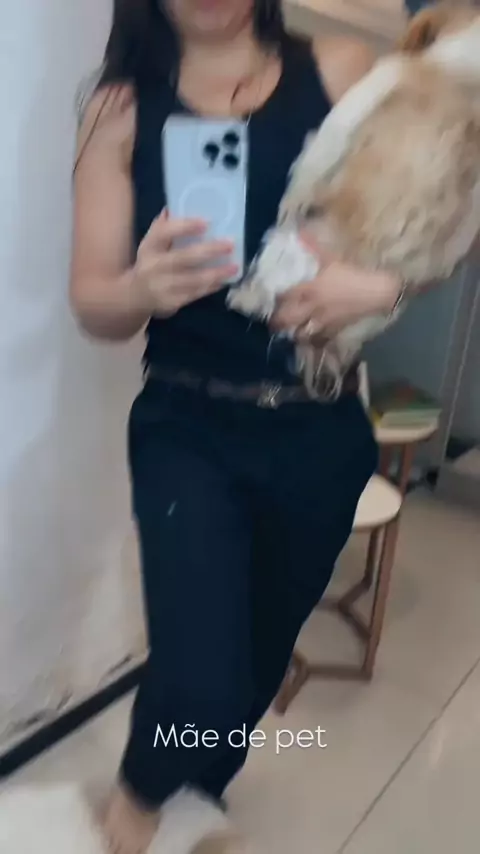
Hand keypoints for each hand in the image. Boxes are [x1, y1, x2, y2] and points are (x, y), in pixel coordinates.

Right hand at [134, 210, 237, 316]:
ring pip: (193, 280)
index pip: (164, 233)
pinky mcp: (171, 303)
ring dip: (216, 273)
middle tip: (230, 244)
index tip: (206, 222)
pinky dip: (211, 287)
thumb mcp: (150, 245)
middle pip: (183, 258)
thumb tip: (172, 207)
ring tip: (234, 267)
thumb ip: (162, 228)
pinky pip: (195, 294)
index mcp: (149, 247)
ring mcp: (163, 287)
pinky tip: (223, 280)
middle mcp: (154, 267)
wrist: (134, 297)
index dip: (185, 227)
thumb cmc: (149, 264)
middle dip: (209, 251)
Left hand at [270, 235, 400, 341]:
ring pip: (299, 334)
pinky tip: (311, 336)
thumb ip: (314, 246)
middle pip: (285, 321)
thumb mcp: (333, 257)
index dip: (272, 297)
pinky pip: (318, 340)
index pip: (282, 297)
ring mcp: (322, 323)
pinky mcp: (335, 330)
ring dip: (292, 332)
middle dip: (277, 321)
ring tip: (290, 329)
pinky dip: (311, 339)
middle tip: (275, 317)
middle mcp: (310, 309)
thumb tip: (299, 234)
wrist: (378, 292)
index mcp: (307, 289)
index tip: (267, 294)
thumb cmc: (354, 272)